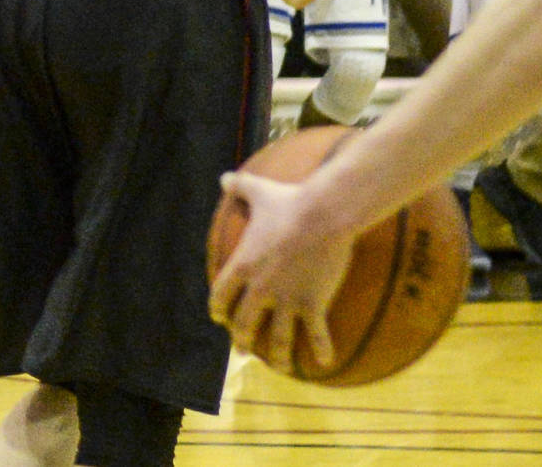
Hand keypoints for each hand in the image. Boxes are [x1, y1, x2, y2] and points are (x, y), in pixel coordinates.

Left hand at [207, 171, 349, 374]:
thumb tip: (224, 177)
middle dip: (241, 337)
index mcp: (243, 263)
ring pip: (278, 337)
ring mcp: (287, 299)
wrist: (322, 215)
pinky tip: (323, 363)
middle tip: (241, 350)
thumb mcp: (257, 191)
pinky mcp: (313, 304)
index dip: (218, 307)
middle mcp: (260, 287)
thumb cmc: (289, 201)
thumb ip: (238, 186)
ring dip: (276, 354)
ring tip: (278, 366)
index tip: (218, 318)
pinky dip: (319, 350)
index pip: (222, 292)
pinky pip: (316, 334)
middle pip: (245, 320)